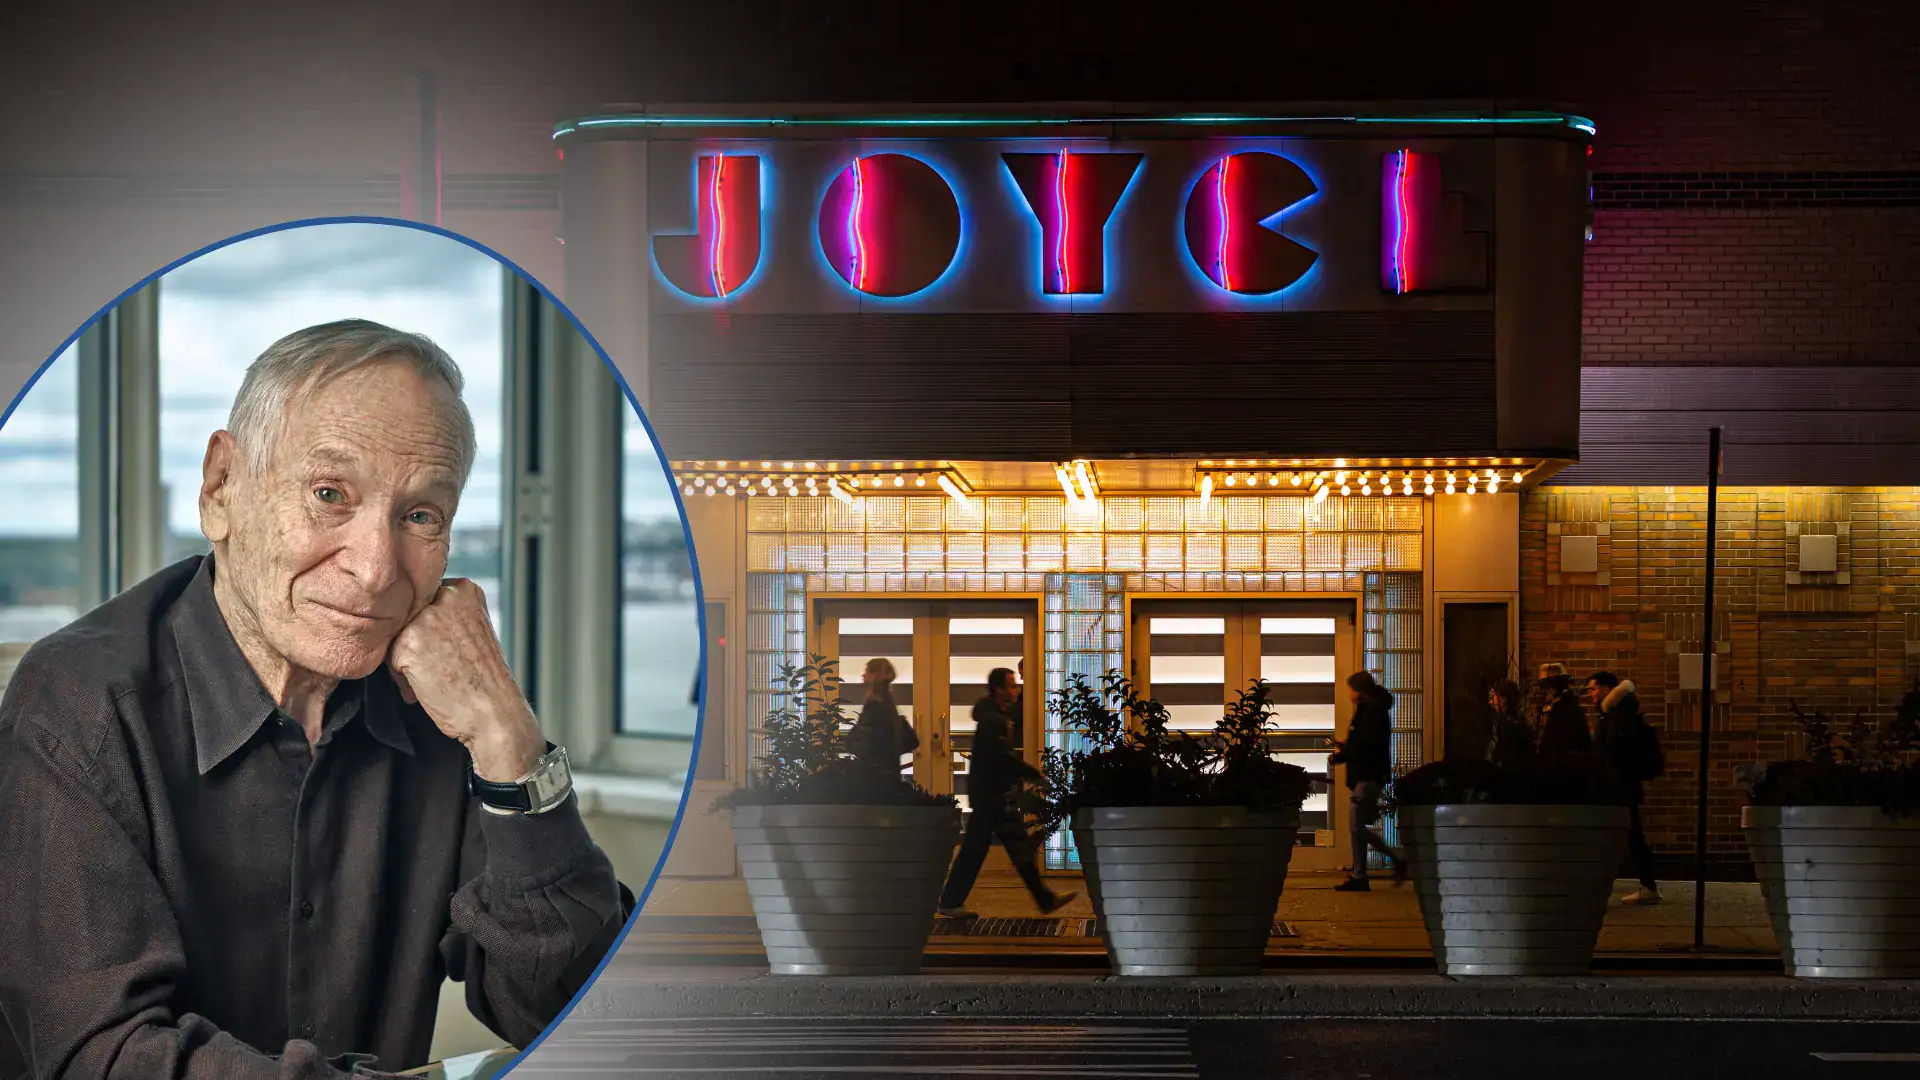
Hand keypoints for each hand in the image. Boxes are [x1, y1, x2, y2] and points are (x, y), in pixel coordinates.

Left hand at [388, 578, 545, 781]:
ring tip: (431, 677)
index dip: (426, 628)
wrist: (494, 711)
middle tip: (437, 665)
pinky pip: (388, 658)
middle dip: (413, 641)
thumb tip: (405, 617)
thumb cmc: (484, 679)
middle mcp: (445, 596)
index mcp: (463, 589)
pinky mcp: (408, 643)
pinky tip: (426, 686)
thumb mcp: (473, 629)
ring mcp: (425, 618)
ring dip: (405, 659)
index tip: (441, 648)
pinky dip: (402, 677)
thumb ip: (445, 615)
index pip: (422, 598)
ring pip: (394, 635)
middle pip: (406, 615)